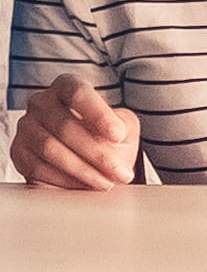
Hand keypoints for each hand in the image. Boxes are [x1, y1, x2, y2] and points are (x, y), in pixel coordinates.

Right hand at [12, 78, 142, 191]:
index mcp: (67, 86)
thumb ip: (122, 127)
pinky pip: (38, 168)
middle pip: (65, 126)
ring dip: (83, 170)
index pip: (78, 94)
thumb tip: (114, 139)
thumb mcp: (123, 126)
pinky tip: (85, 186)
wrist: (86, 153)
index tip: (118, 136)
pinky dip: (64, 180)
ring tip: (107, 182)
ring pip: (51, 149)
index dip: (99, 115)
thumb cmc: (106, 135)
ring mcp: (26, 127)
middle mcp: (41, 102)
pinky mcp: (19, 152)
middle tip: (121, 173)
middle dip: (98, 154)